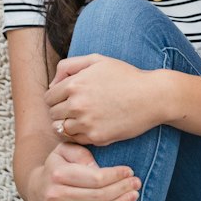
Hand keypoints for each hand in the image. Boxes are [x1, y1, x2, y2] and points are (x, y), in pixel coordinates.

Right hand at [29, 141, 139, 200]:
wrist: (36, 189)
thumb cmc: (58, 167)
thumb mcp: (65, 150)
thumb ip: (81, 153)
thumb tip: (98, 168)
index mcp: (58, 174)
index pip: (95, 178)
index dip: (116, 176)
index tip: (130, 172)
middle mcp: (55, 196)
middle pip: (97, 197)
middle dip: (121, 190)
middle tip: (137, 184)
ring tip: (132, 197)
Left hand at [46, 53, 164, 145]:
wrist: (152, 97)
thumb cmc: (125, 76)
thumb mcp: (97, 60)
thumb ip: (69, 66)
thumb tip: (52, 83)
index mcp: (74, 84)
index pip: (48, 97)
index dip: (56, 98)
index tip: (67, 98)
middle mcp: (77, 105)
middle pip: (53, 114)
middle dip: (61, 111)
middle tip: (77, 108)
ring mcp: (86, 123)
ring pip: (61, 129)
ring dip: (68, 124)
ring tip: (82, 118)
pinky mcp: (96, 138)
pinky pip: (75, 140)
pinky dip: (78, 135)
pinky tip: (90, 126)